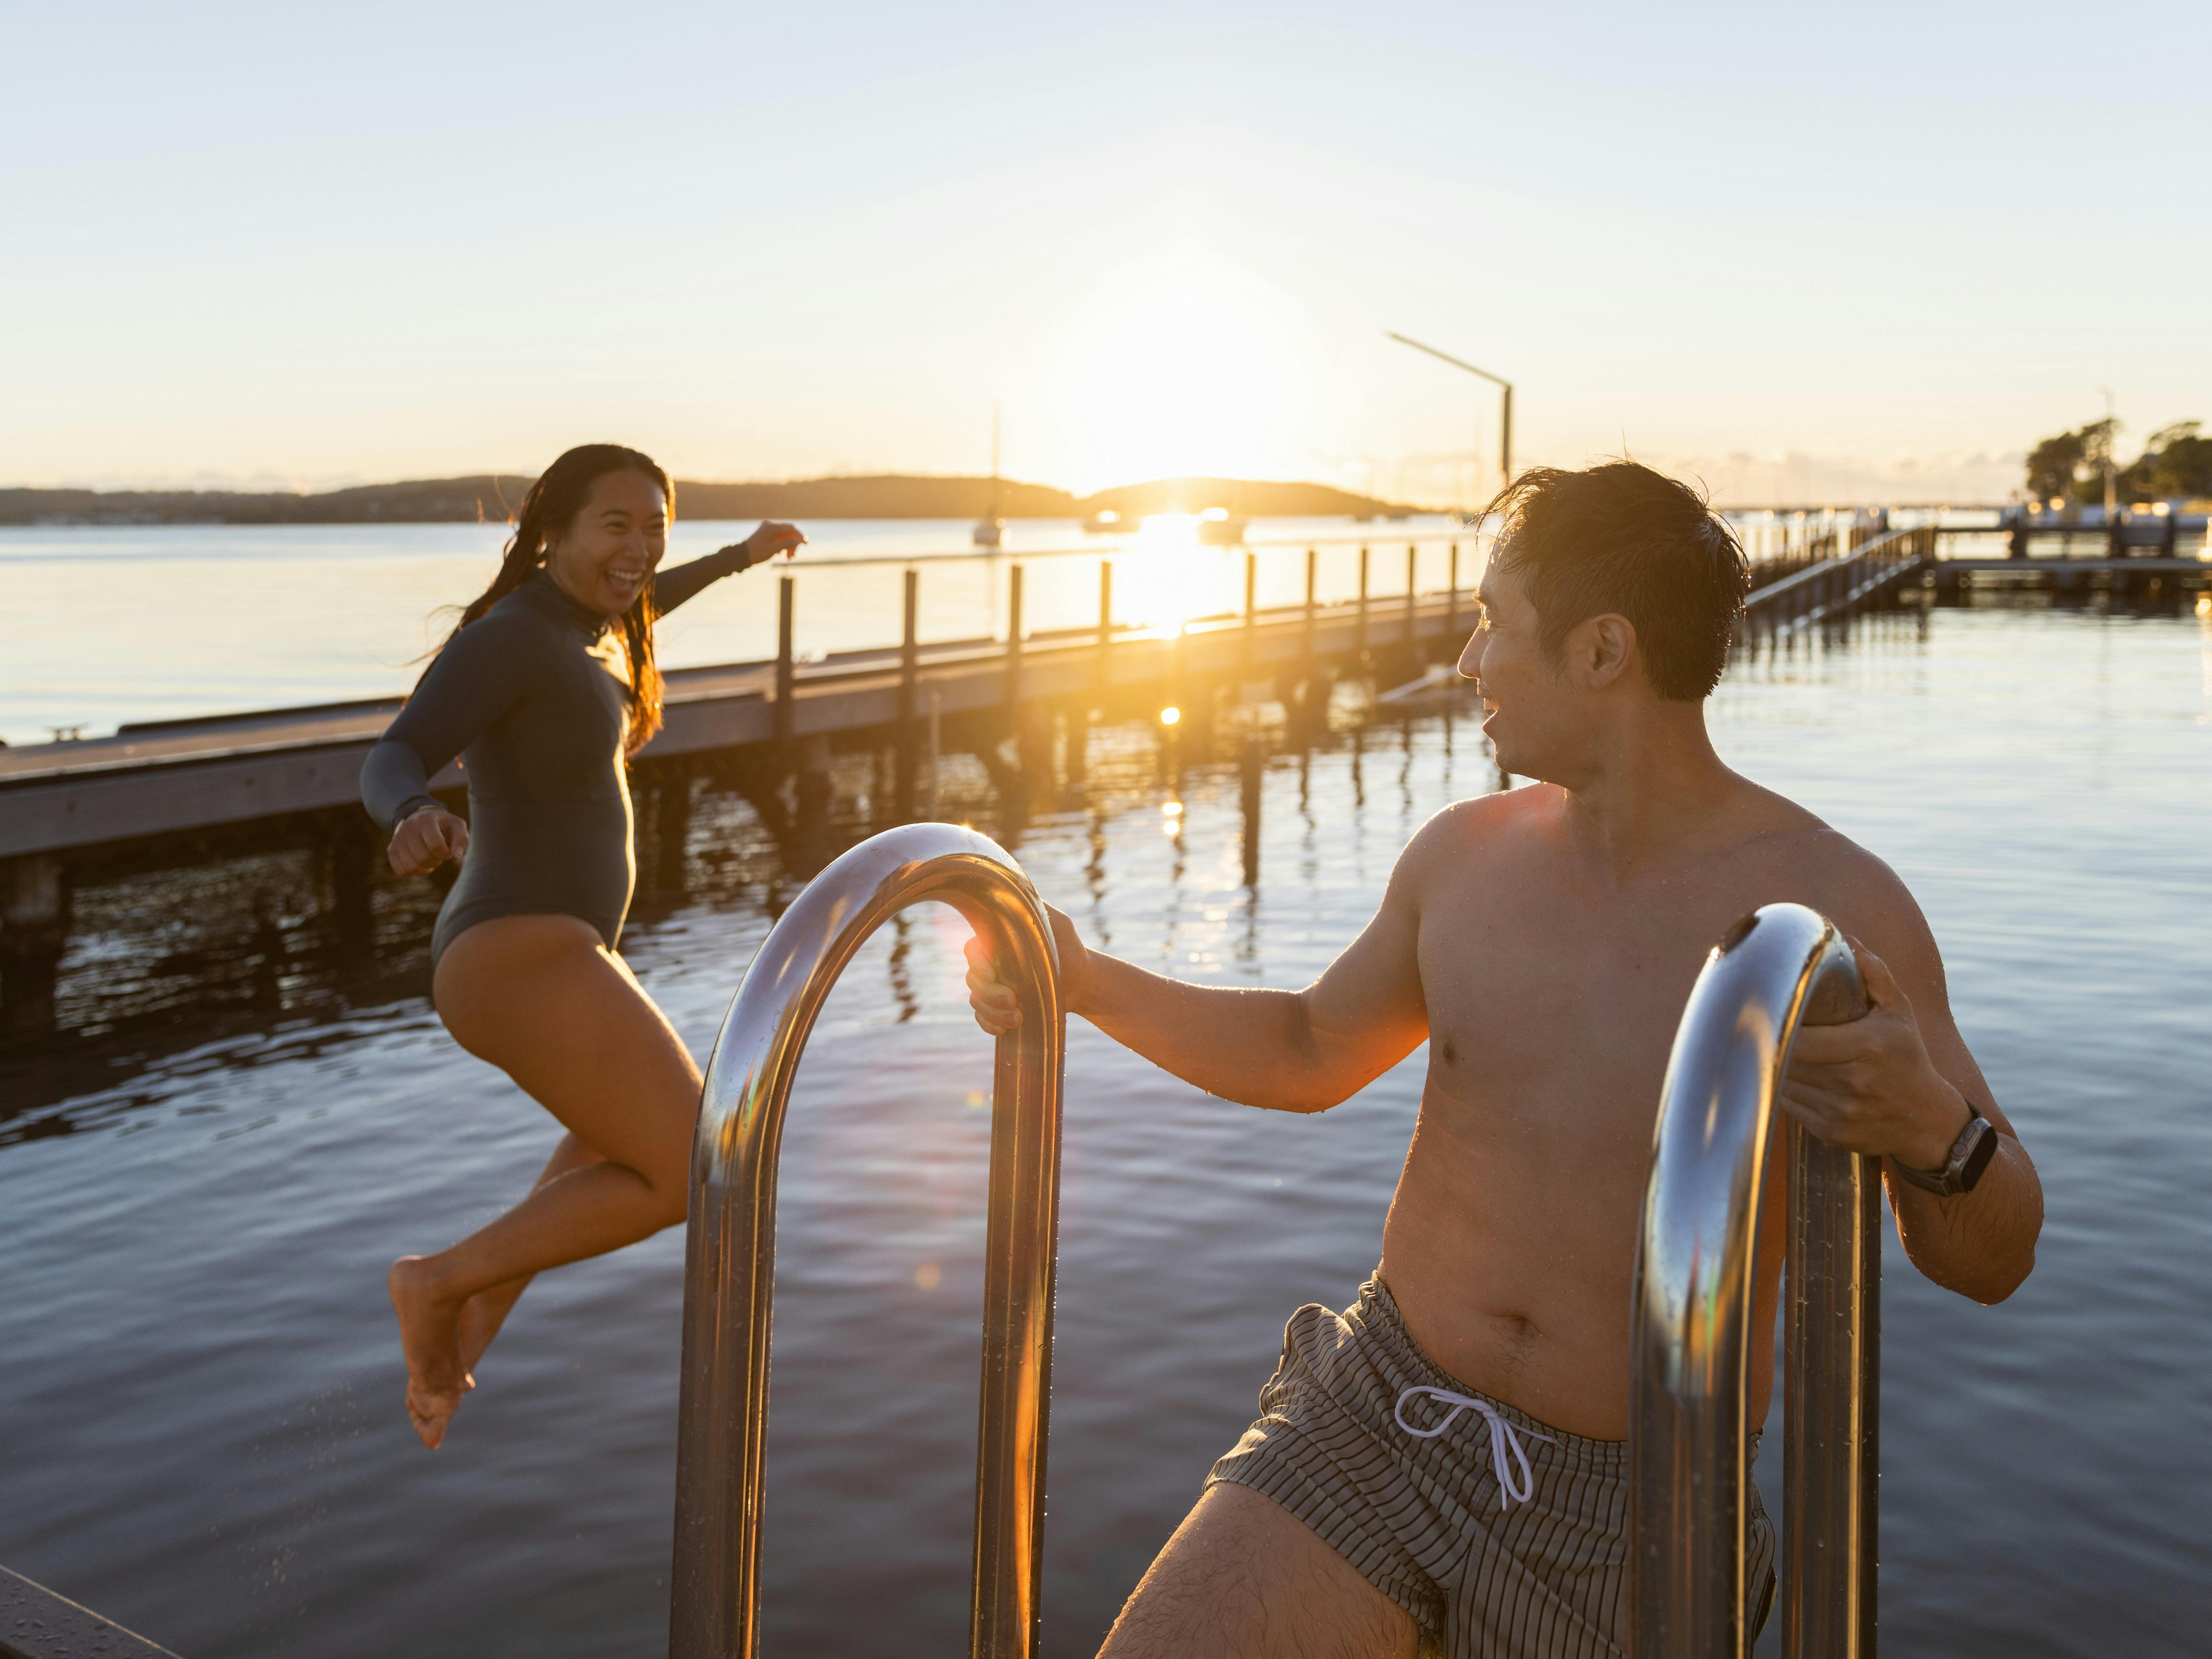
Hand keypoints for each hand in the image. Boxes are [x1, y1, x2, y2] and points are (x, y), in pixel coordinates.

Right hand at [388, 807, 469, 876]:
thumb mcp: (456, 826)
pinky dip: (413, 872)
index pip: (435, 843)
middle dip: (435, 861)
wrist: (420, 819)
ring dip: (425, 868)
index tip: (447, 852)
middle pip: (422, 857)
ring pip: (411, 866)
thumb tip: (456, 857)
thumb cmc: (442, 825)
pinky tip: (419, 863)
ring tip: (430, 859)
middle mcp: (408, 828)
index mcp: (426, 820)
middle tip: (438, 856)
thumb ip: (461, 839)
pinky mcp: (391, 850)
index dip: (444, 853)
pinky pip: (401, 871)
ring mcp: (397, 839)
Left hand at [742, 521, 805, 567]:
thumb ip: (787, 544)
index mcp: (771, 527)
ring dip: (788, 546)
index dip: (800, 536)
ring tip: (788, 558)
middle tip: (793, 556)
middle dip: (793, 544)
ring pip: (784, 536)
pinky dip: (782, 545)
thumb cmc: (756, 553)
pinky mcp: (765, 534)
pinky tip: (780, 554)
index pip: (791, 528)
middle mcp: (769, 525)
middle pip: (788, 532)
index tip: (806, 544)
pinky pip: (778, 538)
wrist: (741, 555)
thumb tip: (799, 540)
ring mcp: (767, 529)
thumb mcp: (773, 549)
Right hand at [963, 903, 1088, 1035]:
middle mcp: (991, 966)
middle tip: (1013, 1001)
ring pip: (977, 1002)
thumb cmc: (1069, 947)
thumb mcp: (1058, 924)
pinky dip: (988, 1025)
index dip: (976, 963)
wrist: (1082, 980)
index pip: (973, 950)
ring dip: (992, 1013)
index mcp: (997, 943)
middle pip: (972, 980)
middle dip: (989, 994)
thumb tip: (1019, 893)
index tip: (990, 973)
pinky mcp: (1001, 1010)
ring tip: (1018, 1019)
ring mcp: (994, 990)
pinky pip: (983, 1019)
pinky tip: (1004, 1029)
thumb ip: (1039, 910)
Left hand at [1780, 939, 1969, 1169]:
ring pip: (1785, 1083)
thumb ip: (1875, 975)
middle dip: (1774, 1045)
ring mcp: (1842, 1111)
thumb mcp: (1899, 1013)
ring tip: (1780, 1052)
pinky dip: (1787, 1092)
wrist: (1928, 1120)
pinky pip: (1791, 1107)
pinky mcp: (1832, 1133)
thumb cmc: (1908, 1058)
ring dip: (1777, 1068)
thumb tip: (1849, 942)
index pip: (1800, 1037)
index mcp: (1868, 1046)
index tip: (1765, 1013)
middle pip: (1788, 1060)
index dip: (1777, 1027)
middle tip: (1763, 1029)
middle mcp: (1854, 1081)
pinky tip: (1796, 1079)